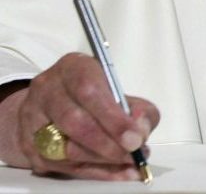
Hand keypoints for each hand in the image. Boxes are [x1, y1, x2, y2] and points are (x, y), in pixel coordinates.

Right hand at [0, 52, 159, 179]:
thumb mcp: (120, 90)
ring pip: (65, 148)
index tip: (135, 138)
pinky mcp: (29, 145)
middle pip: (75, 122)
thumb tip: (141, 130)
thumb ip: (139, 109)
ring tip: (128, 163)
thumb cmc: (92, 94)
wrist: (50, 102)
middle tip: (133, 154)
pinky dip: (93, 173)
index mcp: (72, 67)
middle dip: (108, 144)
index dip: (113, 118)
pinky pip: (61, 167)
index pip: (90, 91)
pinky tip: (115, 172)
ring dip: (102, 161)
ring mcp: (33, 118)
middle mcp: (48, 89)